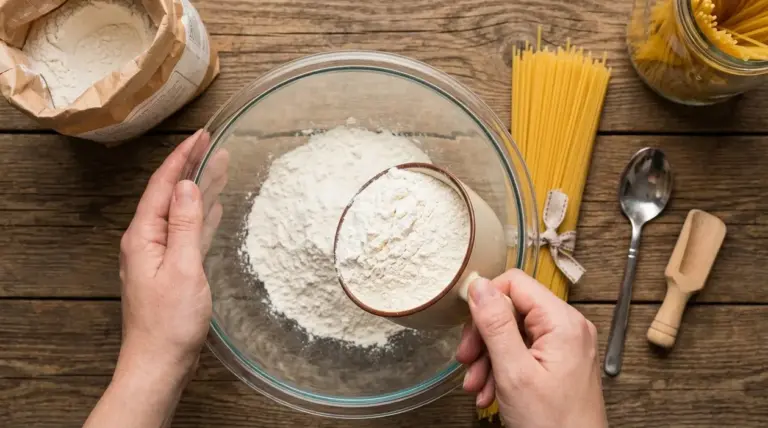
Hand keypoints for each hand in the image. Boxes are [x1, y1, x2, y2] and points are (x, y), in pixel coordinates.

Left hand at [118, 129, 221, 377]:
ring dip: (199, 189)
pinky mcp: (169, 270)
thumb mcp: (183, 268)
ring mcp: (157, 256)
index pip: (163, 185)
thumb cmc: (170, 322)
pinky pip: (187, 232)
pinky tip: (212, 208)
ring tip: (220, 167)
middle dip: (192, 167)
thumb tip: (188, 186)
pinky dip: (201, 215)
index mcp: (144, 236)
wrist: (159, 363)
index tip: (202, 136)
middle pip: (170, 194)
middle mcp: (147, 241)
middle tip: (214, 144)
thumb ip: (186, 225)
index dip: (182, 157)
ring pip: (181, 211)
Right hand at [456, 269, 607, 427]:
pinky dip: (502, 370)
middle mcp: (567, 328)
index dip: (486, 301)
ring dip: (488, 358)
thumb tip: (479, 285)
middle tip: (466, 360)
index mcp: (562, 323)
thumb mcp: (514, 372)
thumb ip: (495, 325)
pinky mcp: (558, 364)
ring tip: (476, 386)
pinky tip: (489, 392)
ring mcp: (564, 347)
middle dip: (484, 337)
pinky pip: (523, 353)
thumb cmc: (554, 425)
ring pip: (513, 334)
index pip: (515, 283)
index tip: (467, 326)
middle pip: (512, 309)